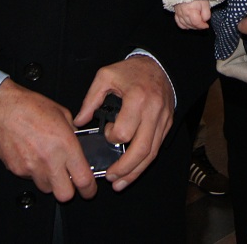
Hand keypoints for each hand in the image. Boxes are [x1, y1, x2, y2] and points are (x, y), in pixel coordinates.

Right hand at [0, 79, 96, 201]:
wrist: (1, 107)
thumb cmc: (29, 106)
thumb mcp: (62, 113)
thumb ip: (73, 133)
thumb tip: (79, 147)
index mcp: (64, 144)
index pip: (83, 179)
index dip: (89, 188)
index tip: (89, 188)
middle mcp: (49, 160)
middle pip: (65, 195)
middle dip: (69, 191)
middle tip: (69, 181)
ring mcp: (31, 168)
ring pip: (46, 188)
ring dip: (50, 180)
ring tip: (48, 163)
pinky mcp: (16, 170)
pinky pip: (30, 179)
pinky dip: (34, 173)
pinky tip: (33, 157)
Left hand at [73, 55, 174, 191]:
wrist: (159, 65)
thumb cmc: (132, 70)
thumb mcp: (106, 76)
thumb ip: (90, 100)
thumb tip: (79, 121)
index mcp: (137, 98)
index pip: (124, 132)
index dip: (111, 137)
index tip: (107, 131)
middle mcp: (153, 112)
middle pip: (141, 149)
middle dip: (125, 168)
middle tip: (111, 178)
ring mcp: (162, 120)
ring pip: (151, 153)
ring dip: (136, 171)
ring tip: (121, 182)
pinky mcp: (167, 125)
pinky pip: (157, 148)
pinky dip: (145, 162)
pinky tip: (133, 170)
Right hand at [174, 0, 210, 29]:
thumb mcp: (205, 3)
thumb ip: (206, 14)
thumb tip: (204, 21)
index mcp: (190, 11)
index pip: (196, 23)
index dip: (202, 26)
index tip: (206, 25)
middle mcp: (183, 13)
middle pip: (190, 25)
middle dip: (198, 27)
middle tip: (203, 24)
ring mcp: (178, 13)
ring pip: (184, 25)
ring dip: (191, 26)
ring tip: (197, 24)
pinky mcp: (176, 12)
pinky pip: (178, 22)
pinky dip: (184, 25)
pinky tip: (188, 24)